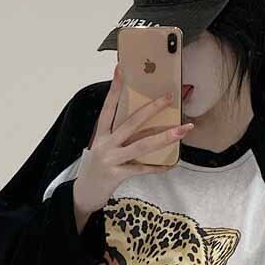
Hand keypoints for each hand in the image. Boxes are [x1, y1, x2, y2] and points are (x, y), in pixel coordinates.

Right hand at [73, 62, 193, 214]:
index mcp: (100, 134)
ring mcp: (111, 159)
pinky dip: (157, 167)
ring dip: (164, 136)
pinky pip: (142, 169)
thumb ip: (117, 137)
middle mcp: (105, 144)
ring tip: (182, 130)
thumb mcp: (102, 148)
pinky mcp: (116, 175)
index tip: (121, 69)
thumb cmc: (96, 169)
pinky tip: (171, 164)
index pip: (108, 107)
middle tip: (169, 97)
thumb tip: (144, 125)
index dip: (115, 88)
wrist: (83, 195)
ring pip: (141, 144)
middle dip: (152, 108)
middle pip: (131, 122)